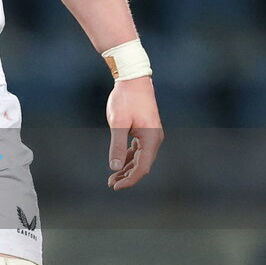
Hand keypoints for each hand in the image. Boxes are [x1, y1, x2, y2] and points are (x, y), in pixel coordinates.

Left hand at [106, 76, 163, 190]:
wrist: (132, 77)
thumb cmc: (125, 98)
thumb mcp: (118, 122)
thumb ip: (117, 146)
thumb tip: (115, 167)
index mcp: (151, 139)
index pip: (143, 167)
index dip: (130, 179)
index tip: (116, 186)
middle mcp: (154, 139)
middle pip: (143, 165)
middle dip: (127, 176)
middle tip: (110, 183)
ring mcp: (151, 134)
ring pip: (141, 158)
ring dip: (128, 168)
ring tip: (112, 177)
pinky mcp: (146, 130)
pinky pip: (139, 149)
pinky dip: (130, 157)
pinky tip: (120, 163)